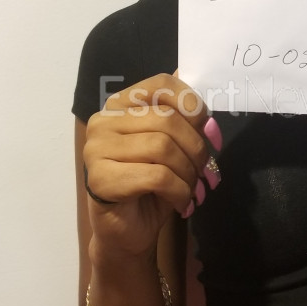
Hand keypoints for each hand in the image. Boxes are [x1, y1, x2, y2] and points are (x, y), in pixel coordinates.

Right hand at [83, 74, 221, 257]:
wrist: (127, 231)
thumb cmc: (150, 185)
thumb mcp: (171, 143)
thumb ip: (178, 111)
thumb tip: (194, 74)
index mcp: (120, 104)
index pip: (162, 85)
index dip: (194, 107)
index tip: (210, 132)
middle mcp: (103, 120)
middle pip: (167, 120)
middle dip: (196, 148)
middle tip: (206, 170)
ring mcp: (96, 149)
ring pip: (163, 147)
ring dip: (188, 173)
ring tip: (192, 187)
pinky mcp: (100, 178)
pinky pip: (156, 176)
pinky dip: (179, 191)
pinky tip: (181, 202)